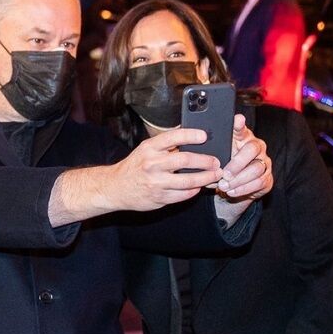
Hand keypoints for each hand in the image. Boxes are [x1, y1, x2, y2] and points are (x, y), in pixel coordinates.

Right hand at [104, 129, 223, 211]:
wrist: (116, 187)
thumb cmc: (135, 166)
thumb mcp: (145, 150)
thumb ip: (165, 145)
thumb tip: (190, 136)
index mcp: (149, 148)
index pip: (172, 137)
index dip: (190, 135)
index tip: (204, 136)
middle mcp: (152, 164)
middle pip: (185, 160)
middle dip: (205, 161)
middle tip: (216, 162)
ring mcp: (156, 183)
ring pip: (188, 181)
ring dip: (206, 178)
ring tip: (215, 175)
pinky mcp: (160, 198)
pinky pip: (184, 195)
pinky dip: (194, 190)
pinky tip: (199, 186)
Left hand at [215, 114, 272, 200]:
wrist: (233, 187)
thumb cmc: (223, 166)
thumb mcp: (216, 157)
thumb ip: (210, 151)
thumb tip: (195, 152)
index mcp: (242, 138)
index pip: (241, 129)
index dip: (239, 124)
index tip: (237, 120)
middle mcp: (256, 147)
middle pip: (252, 149)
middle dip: (237, 163)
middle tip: (224, 173)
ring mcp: (264, 162)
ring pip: (256, 168)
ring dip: (239, 179)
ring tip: (224, 185)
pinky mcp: (267, 177)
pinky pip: (259, 182)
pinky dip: (243, 188)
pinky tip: (232, 191)